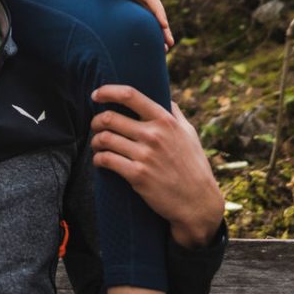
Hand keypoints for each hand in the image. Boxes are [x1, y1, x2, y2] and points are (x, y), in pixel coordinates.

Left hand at [90, 84, 224, 247]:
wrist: (197, 202)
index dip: (108, 92)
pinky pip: (106, 160)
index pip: (130, 95)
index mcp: (165, 120)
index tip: (96, 95)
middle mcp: (153, 135)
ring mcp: (145, 155)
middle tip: (95, 126)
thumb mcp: (189, 134)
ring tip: (97, 145)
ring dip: (95, 141)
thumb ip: (175, 114)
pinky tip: (100, 160)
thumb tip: (164, 97)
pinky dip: (98, 159)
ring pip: (104, 139)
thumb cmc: (194, 165)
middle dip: (96, 121)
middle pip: (109, 118)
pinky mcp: (137, 175)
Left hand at [92, 0, 173, 48]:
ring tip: (164, 50)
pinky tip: (150, 42)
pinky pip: (144, 17)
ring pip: (151, 16)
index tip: (164, 24)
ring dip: (158, 31)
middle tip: (169, 44)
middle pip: (155, 11)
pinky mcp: (133, 2)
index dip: (158, 11)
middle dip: (163, 27)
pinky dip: (148, 28)